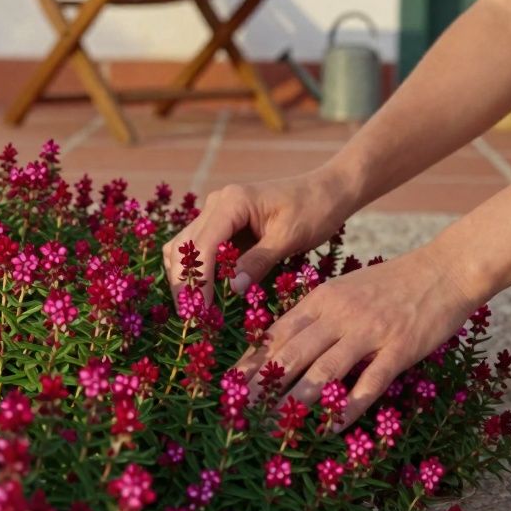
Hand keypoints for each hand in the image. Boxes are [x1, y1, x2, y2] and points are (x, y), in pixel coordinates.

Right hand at [163, 167, 356, 302]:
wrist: (326, 192)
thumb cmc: (314, 210)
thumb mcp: (289, 238)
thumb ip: (259, 261)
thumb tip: (230, 289)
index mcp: (232, 202)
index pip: (203, 245)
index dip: (198, 280)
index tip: (200, 312)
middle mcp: (217, 204)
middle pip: (184, 247)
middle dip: (185, 283)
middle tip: (193, 319)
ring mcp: (216, 213)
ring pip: (184, 249)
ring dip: (186, 278)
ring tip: (197, 311)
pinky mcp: (222, 225)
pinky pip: (200, 250)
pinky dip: (198, 272)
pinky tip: (206, 295)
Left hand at [236, 243, 483, 429]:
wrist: (444, 270)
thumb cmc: (392, 284)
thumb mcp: (345, 290)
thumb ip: (316, 315)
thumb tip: (282, 345)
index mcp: (322, 299)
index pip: (277, 333)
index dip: (252, 362)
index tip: (230, 386)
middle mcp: (340, 314)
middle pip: (293, 353)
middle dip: (263, 386)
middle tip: (241, 414)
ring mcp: (370, 331)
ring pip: (324, 370)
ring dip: (297, 401)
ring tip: (276, 426)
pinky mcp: (399, 348)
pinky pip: (370, 382)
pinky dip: (348, 406)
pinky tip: (332, 427)